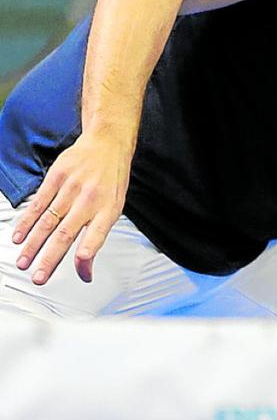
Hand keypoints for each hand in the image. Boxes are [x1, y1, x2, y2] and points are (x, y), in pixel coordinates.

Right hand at [10, 134, 131, 284]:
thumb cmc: (111, 180)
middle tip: (39, 276)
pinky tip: (18, 236)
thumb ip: (97, 237)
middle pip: (66, 233)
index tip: (82, 266)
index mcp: (108, 209)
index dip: (90, 250)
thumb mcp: (114, 206)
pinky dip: (27, 222)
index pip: (98, 234)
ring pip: (48, 221)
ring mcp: (72, 187)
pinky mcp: (57, 176)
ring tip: (24, 262)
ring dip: (34, 244)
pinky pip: (38, 203)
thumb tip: (85, 271)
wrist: (107, 143)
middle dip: (50, 257)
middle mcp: (90, 199)